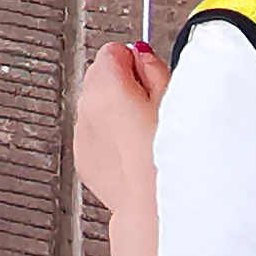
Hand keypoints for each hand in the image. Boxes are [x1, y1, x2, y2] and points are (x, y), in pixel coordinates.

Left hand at [72, 36, 168, 221]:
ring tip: (145, 135)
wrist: (152, 204)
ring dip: (116, 115)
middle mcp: (87, 107)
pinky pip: (94, 137)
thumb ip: (152, 68)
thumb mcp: (172, 99)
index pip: (114, 51)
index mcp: (107, 86)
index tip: (150, 77)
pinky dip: (110, 140)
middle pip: (101, 78)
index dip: (136, 63)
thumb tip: (143, 57)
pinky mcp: (83, 159)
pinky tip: (133, 153)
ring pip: (96, 108)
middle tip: (152, 107)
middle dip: (124, 86)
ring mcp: (82, 134)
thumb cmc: (167, 154)